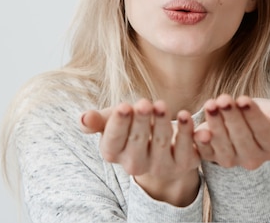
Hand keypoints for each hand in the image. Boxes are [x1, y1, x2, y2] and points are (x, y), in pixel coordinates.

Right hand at [80, 99, 199, 205]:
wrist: (160, 147)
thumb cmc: (131, 127)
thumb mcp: (113, 121)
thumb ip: (98, 121)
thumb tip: (84, 118)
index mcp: (113, 152)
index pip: (113, 140)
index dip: (119, 124)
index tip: (124, 106)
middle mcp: (135, 164)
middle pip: (137, 142)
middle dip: (141, 121)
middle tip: (144, 103)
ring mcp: (160, 167)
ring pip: (160, 144)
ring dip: (162, 123)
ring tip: (162, 104)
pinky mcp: (183, 164)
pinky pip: (184, 149)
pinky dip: (185, 132)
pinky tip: (185, 115)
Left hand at [193, 95, 269, 169]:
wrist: (243, 123)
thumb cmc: (265, 115)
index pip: (263, 131)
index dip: (253, 116)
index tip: (243, 99)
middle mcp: (254, 159)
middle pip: (242, 137)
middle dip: (232, 117)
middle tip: (224, 99)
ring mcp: (233, 161)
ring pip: (223, 145)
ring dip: (215, 125)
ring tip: (210, 105)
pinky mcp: (213, 158)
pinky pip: (206, 152)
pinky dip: (201, 142)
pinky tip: (197, 129)